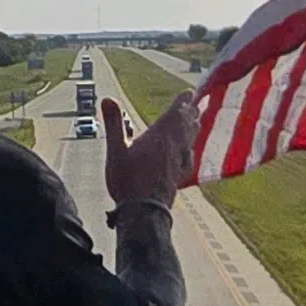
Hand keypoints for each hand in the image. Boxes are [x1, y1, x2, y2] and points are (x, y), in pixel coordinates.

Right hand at [103, 94, 197, 208]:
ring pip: (188, 141)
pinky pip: (187, 158)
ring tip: (196, 122)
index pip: (174, 115)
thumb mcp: (115, 150)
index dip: (182, 102)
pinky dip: (189, 150)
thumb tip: (108, 98)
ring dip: (192, 129)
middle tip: (195, 105)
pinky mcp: (177, 177)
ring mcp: (177, 163)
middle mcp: (172, 148)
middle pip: (185, 127)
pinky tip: (188, 154)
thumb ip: (114, 123)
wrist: (144, 213)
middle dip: (189, 114)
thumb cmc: (128, 181)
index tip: (189, 93)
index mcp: (159, 138)